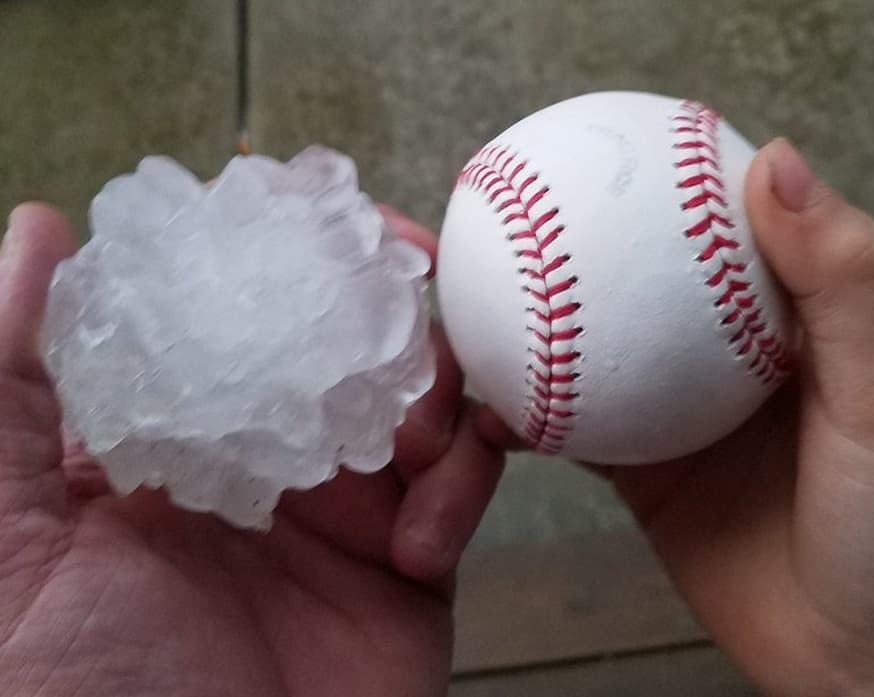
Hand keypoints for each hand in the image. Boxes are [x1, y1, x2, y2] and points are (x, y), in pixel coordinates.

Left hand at [0, 203, 502, 696]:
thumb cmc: (67, 694)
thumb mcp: (5, 529)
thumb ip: (12, 377)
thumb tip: (41, 227)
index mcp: (167, 432)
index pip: (231, 306)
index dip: (275, 247)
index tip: (313, 202)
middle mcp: (260, 455)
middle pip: (339, 334)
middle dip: (380, 292)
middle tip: (408, 259)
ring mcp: (342, 509)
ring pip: (417, 393)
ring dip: (435, 382)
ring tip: (422, 421)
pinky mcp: (411, 566)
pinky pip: (464, 487)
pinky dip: (464, 484)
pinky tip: (423, 535)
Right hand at [480, 139, 873, 696]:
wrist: (865, 662)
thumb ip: (847, 280)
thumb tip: (775, 160)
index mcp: (793, 311)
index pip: (718, 220)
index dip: (659, 176)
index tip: (594, 141)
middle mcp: (725, 350)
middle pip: (635, 279)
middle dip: (571, 244)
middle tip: (507, 212)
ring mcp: (675, 409)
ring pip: (590, 347)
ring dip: (532, 324)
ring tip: (473, 294)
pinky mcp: (641, 469)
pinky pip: (569, 427)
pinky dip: (525, 413)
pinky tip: (487, 403)